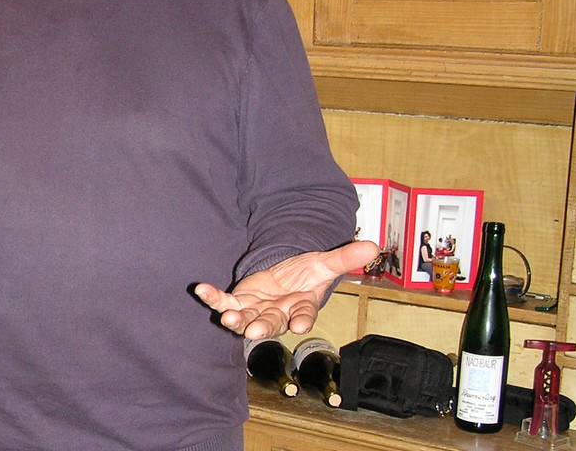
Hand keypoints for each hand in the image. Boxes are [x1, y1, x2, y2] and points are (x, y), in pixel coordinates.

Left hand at [195, 240, 378, 339]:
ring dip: (235, 318)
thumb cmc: (305, 275)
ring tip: (226, 317)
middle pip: (272, 323)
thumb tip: (374, 246)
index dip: (301, 321)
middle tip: (255, 330)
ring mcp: (256, 309)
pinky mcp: (239, 301)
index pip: (304, 316)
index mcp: (301, 307)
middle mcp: (278, 314)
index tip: (298, 327)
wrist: (285, 276)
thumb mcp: (324, 263)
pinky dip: (213, 298)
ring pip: (245, 318)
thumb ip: (344, 258)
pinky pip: (224, 301)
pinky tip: (201, 291)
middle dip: (263, 326)